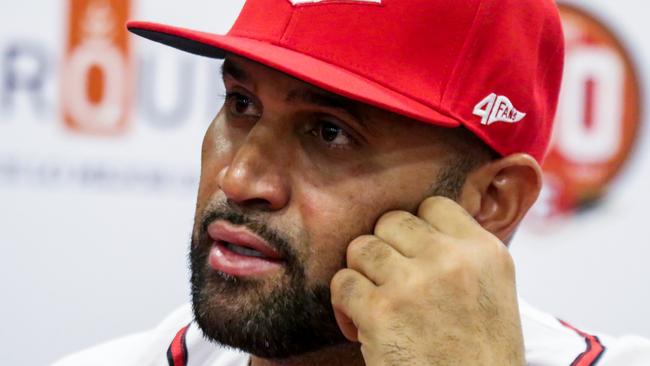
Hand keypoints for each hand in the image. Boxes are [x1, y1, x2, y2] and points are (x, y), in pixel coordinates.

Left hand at [330, 197, 524, 365]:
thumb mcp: (493, 292)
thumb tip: (421, 225)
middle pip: (391, 221)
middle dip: (384, 249)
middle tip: (391, 280)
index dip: (417, 227)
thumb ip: (462, 254)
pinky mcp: (380, 311)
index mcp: (484, 252)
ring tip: (376, 301)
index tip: (414, 254)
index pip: (433, 205)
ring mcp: (414, 283)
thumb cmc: (480, 357)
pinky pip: (343, 282)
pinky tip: (360, 324)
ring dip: (362, 274)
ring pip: (361, 247)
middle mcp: (451, 260)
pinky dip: (344, 304)